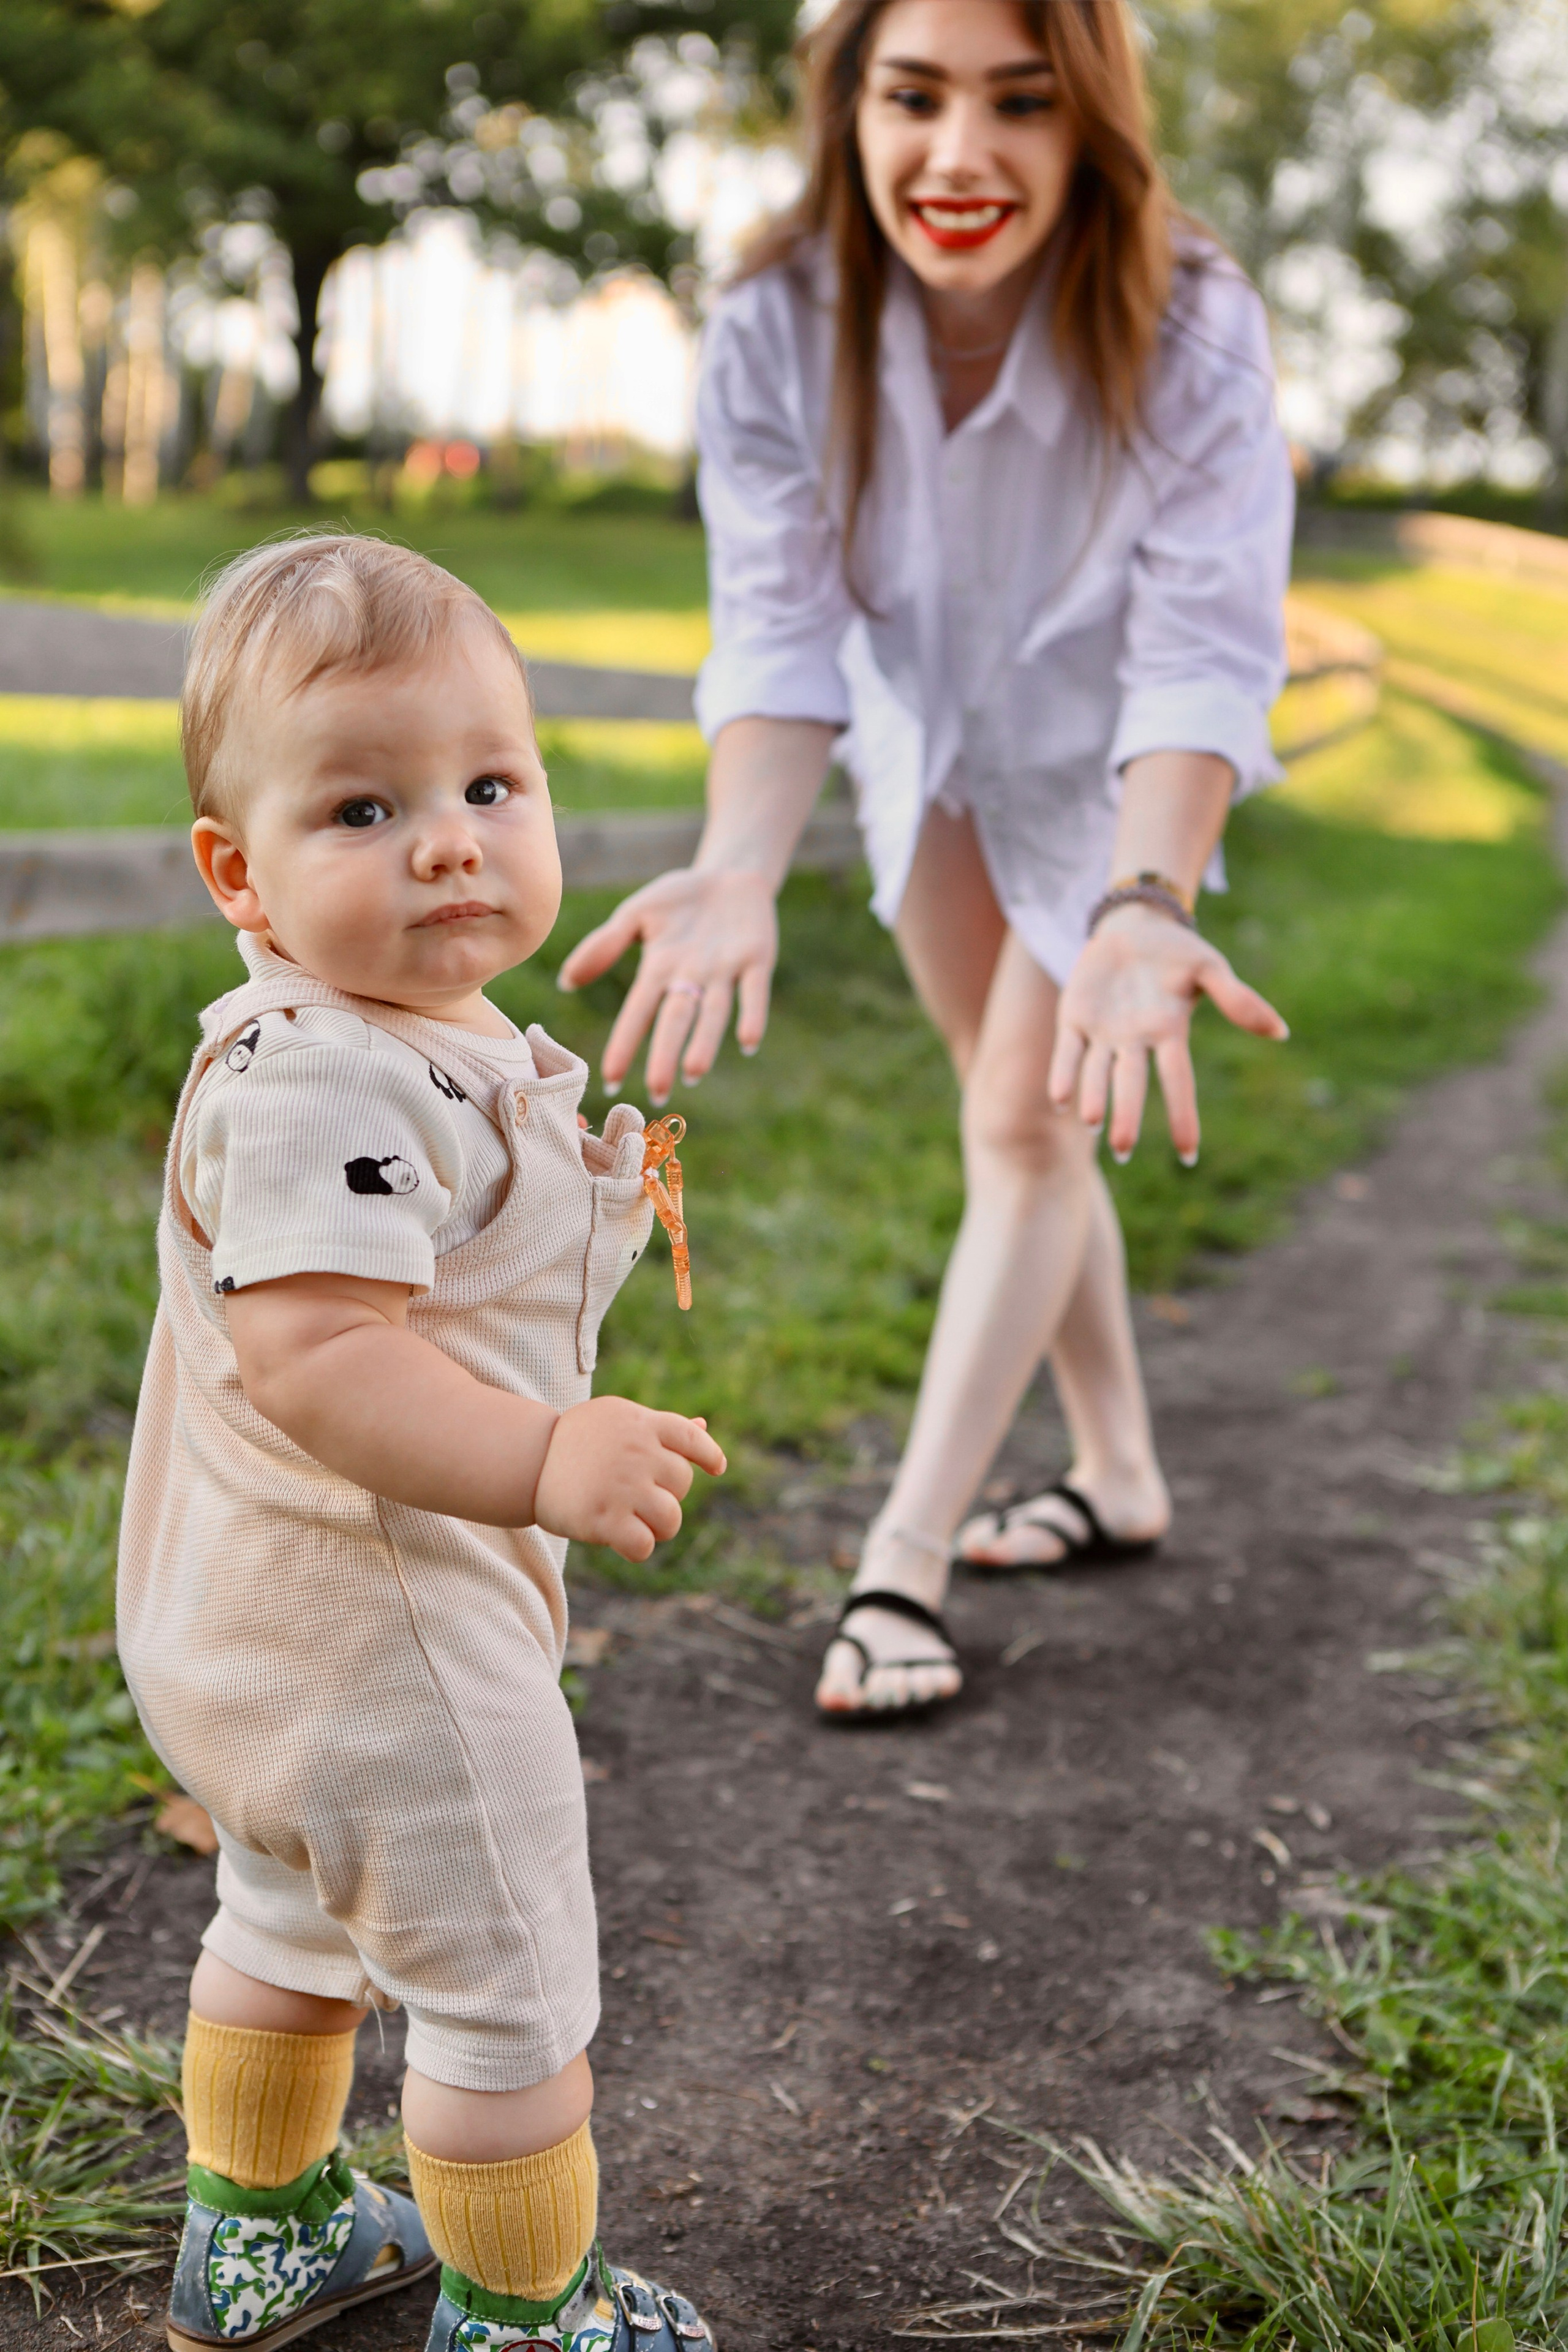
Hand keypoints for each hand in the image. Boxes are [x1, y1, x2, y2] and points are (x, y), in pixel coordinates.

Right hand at [533, 1396, 725, 1560]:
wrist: (527, 1460)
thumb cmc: (577, 1440)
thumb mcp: (617, 1420)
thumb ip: (660, 1428)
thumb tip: (703, 1427)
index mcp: (642, 1423)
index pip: (692, 1438)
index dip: (709, 1454)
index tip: (717, 1467)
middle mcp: (637, 1452)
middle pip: (682, 1483)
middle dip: (667, 1494)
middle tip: (636, 1494)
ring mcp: (621, 1486)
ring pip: (670, 1519)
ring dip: (659, 1526)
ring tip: (636, 1521)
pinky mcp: (603, 1519)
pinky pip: (644, 1545)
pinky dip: (638, 1547)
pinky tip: (623, 1539)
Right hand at [556, 867, 777, 1102]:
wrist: (730, 874)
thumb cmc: (679, 899)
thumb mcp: (637, 914)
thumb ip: (604, 946)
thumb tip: (565, 982)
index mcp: (660, 970)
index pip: (638, 1012)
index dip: (624, 1044)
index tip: (610, 1079)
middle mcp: (691, 978)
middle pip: (676, 1021)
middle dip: (666, 1056)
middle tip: (658, 1094)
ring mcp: (725, 971)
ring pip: (714, 1012)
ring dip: (705, 1042)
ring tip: (695, 1072)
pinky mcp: (757, 959)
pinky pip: (755, 991)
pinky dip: (752, 1015)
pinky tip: (749, 1042)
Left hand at [1049, 904, 1286, 1162]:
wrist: (1132, 925)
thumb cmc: (1176, 952)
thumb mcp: (1209, 968)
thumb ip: (1238, 1000)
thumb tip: (1281, 1032)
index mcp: (1169, 1034)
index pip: (1178, 1081)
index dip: (1182, 1116)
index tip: (1188, 1155)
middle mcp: (1135, 1043)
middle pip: (1132, 1084)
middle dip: (1127, 1115)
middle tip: (1123, 1149)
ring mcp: (1102, 1034)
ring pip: (1097, 1073)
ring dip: (1093, 1096)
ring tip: (1091, 1120)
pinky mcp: (1074, 1019)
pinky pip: (1068, 1051)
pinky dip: (1063, 1073)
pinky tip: (1059, 1098)